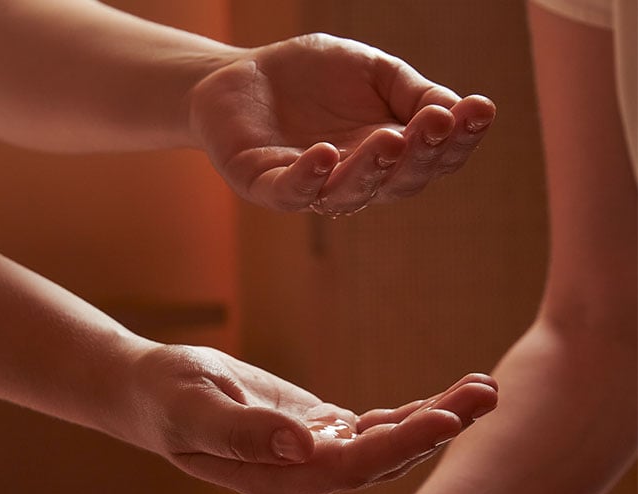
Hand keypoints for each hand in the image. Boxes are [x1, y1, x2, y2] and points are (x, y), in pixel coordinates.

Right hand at [124, 344, 497, 493]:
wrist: (151, 394)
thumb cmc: (166, 398)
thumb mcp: (195, 409)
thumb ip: (244, 432)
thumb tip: (304, 443)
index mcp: (278, 479)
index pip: (350, 469)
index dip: (398, 447)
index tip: (443, 420)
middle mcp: (303, 474)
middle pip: (382, 460)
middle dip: (435, 429)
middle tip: (486, 396)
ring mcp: (312, 454)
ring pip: (384, 443)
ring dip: (434, 419)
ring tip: (483, 390)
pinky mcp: (315, 431)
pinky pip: (371, 427)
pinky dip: (408, 413)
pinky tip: (445, 398)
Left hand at [191, 33, 494, 212]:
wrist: (241, 75)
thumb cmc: (312, 77)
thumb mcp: (374, 72)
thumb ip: (412, 93)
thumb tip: (458, 110)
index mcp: (388, 155)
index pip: (432, 159)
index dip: (457, 141)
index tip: (480, 110)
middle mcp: (356, 179)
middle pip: (398, 183)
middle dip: (422, 156)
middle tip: (437, 124)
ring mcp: (312, 188)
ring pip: (350, 193)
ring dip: (373, 169)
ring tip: (391, 139)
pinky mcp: (267, 187)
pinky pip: (292, 193)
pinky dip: (310, 177)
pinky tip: (327, 154)